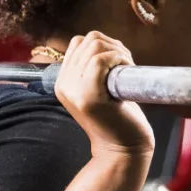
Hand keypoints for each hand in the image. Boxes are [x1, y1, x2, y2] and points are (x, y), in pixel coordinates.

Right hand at [55, 32, 154, 158]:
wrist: (122, 150)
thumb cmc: (118, 118)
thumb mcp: (99, 89)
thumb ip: (93, 68)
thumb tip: (104, 41)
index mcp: (63, 82)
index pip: (78, 42)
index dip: (103, 45)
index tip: (118, 62)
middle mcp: (63, 85)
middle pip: (88, 40)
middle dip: (113, 47)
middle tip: (126, 66)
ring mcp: (74, 91)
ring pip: (94, 47)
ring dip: (118, 52)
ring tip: (126, 70)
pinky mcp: (89, 98)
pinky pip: (100, 60)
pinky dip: (119, 59)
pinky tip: (126, 72)